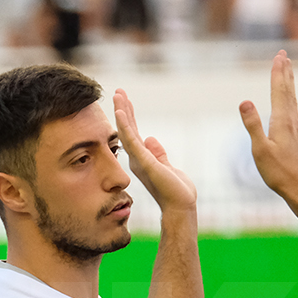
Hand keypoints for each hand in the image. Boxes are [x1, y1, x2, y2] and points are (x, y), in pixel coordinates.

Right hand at [113, 88, 195, 213]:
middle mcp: (137, 158)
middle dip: (123, 109)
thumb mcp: (168, 167)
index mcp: (143, 158)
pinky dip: (125, 126)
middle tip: (118, 91)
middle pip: (128, 129)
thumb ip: (159, 153)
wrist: (180, 206)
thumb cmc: (176, 191)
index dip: (129, 116)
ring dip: (122, 112)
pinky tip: (120, 112)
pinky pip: (131, 140)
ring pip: (127, 131)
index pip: (134, 132)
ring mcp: (139, 160)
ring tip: (117, 95)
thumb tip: (151, 138)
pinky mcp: (144, 162)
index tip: (124, 100)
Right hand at [238, 51, 297, 201]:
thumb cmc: (278, 171)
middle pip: (288, 91)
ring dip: (288, 83)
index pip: (279, 91)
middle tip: (284, 55)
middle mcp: (291, 120)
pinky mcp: (295, 135)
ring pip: (291, 99)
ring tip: (287, 71)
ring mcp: (295, 127)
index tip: (278, 56)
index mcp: (282, 121)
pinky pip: (291, 109)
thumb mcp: (260, 149)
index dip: (278, 73)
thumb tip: (245, 101)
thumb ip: (252, 125)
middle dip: (285, 72)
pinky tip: (287, 101)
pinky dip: (288, 98)